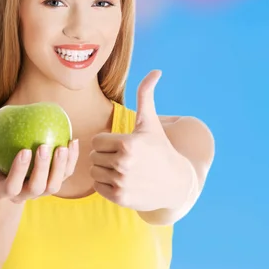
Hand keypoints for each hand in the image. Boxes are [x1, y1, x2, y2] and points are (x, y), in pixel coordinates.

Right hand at [0, 130, 78, 203]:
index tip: (24, 150)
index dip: (19, 172)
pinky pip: (66, 173)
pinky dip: (72, 159)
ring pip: (54, 186)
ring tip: (62, 146)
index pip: (12, 187)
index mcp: (3, 190)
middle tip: (44, 146)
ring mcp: (40, 190)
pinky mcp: (54, 180)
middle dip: (42, 169)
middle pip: (36, 189)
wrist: (3, 158)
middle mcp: (23, 194)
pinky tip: (72, 141)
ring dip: (60, 167)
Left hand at [89, 70, 190, 210]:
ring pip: (94, 172)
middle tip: (123, 158)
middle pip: (93, 156)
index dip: (107, 142)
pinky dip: (105, 184)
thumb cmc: (159, 148)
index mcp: (127, 144)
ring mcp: (121, 182)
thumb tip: (156, 71)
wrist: (175, 182)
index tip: (121, 144)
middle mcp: (123, 164)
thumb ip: (146, 95)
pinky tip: (122, 180)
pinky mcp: (119, 198)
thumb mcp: (150, 123)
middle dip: (105, 155)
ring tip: (122, 168)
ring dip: (104, 170)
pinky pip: (97, 187)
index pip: (96, 141)